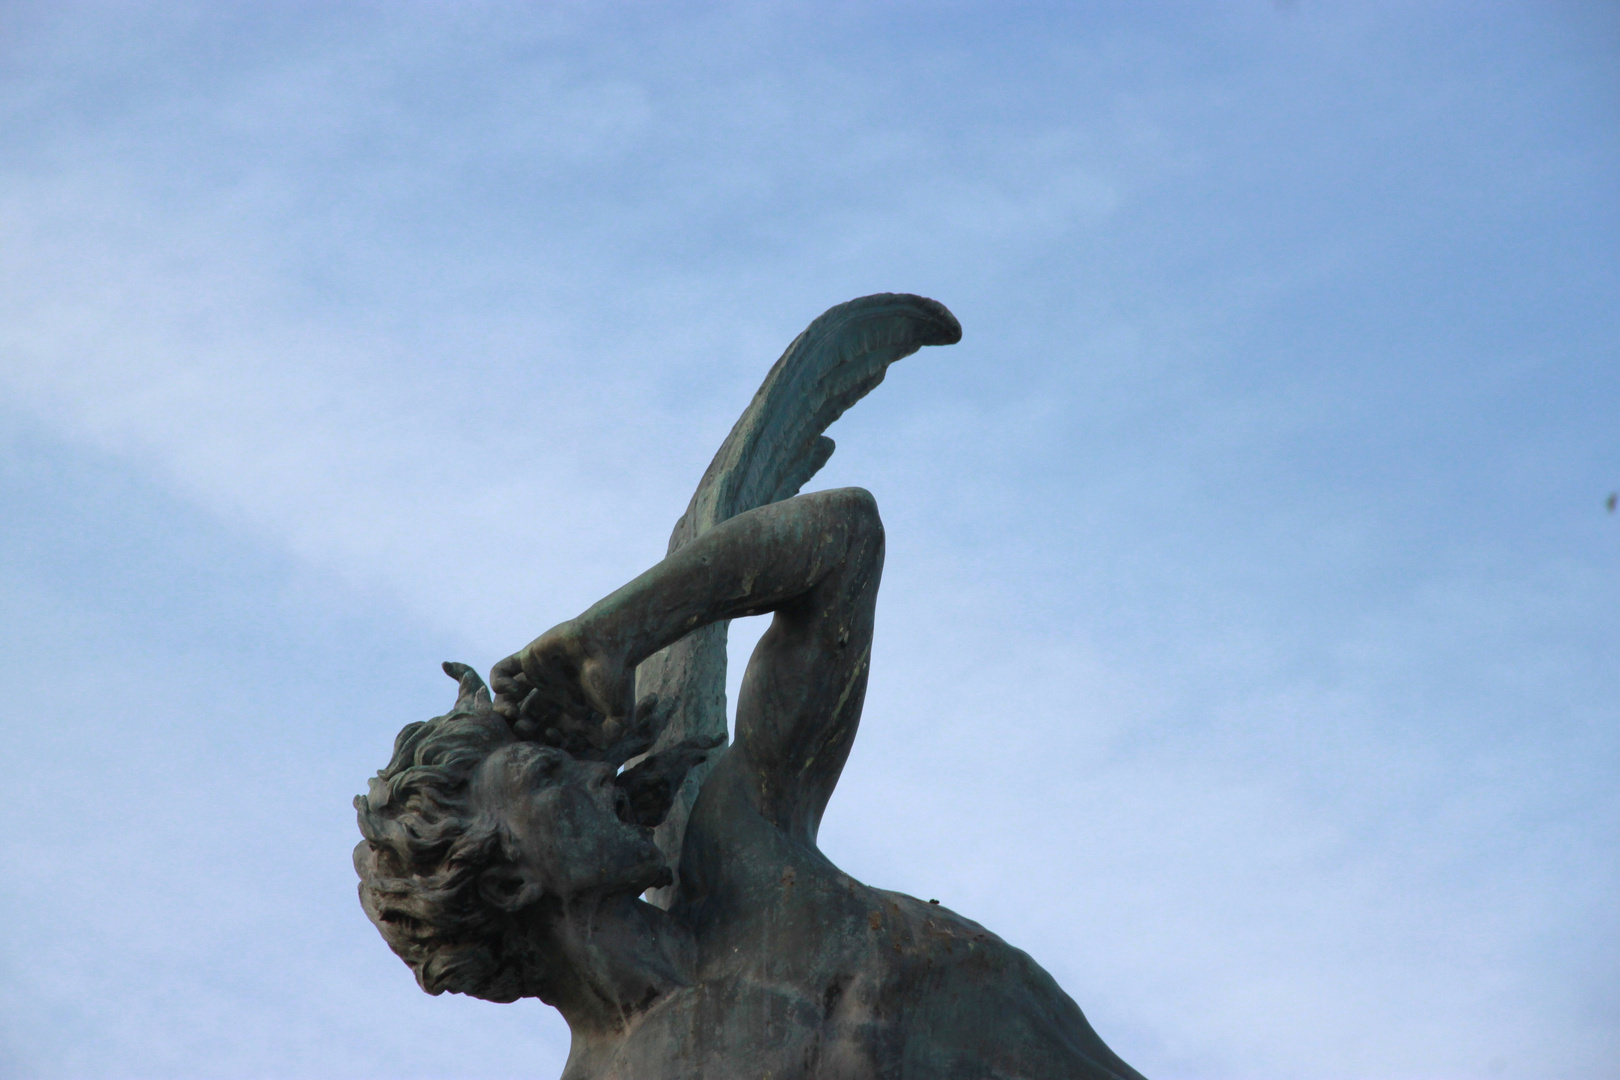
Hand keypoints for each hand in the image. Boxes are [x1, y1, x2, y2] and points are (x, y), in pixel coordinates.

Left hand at [490, 620, 634, 751]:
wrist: (611, 640)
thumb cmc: (617, 677)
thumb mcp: (621, 718)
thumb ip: (605, 739)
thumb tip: (583, 744)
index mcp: (569, 708)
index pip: (545, 731)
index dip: (542, 739)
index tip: (551, 735)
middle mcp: (552, 693)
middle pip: (523, 717)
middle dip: (518, 727)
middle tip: (523, 728)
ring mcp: (538, 675)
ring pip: (508, 698)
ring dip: (503, 709)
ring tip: (512, 712)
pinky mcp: (527, 657)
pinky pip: (501, 672)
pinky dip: (499, 683)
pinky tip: (512, 690)